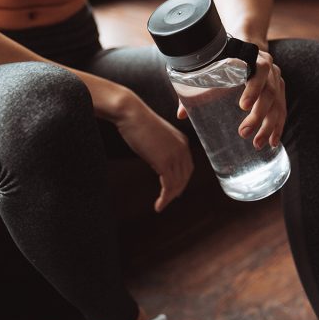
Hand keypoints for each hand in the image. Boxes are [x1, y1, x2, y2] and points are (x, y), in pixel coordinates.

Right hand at [116, 96, 193, 212]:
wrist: (130, 113)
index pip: (187, 167)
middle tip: (168, 200)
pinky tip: (158, 205)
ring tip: (161, 206)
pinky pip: (168, 186)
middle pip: (185, 177)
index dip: (182, 180)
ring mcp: (175, 156)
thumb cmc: (138, 122)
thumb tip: (158, 160)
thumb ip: (162, 147)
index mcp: (182, 141)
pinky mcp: (164, 162)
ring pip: (177, 184)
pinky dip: (165, 198)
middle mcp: (182, 149)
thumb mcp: (156, 136)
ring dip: (170, 197)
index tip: (175, 190)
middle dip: (177, 190)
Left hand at [176, 51, 285, 149]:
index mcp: (252, 57)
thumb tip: (181, 115)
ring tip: (257, 143)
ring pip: (277, 103)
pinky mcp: (280, 90)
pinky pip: (282, 110)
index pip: (258, 72)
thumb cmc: (224, 59)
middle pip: (269, 92)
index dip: (253, 89)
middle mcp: (268, 68)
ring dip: (269, 126)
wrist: (246, 44)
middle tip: (243, 133)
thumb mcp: (210, 67)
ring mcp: (276, 79)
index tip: (243, 106)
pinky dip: (278, 127)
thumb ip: (196, 88)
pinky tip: (273, 142)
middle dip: (258, 115)